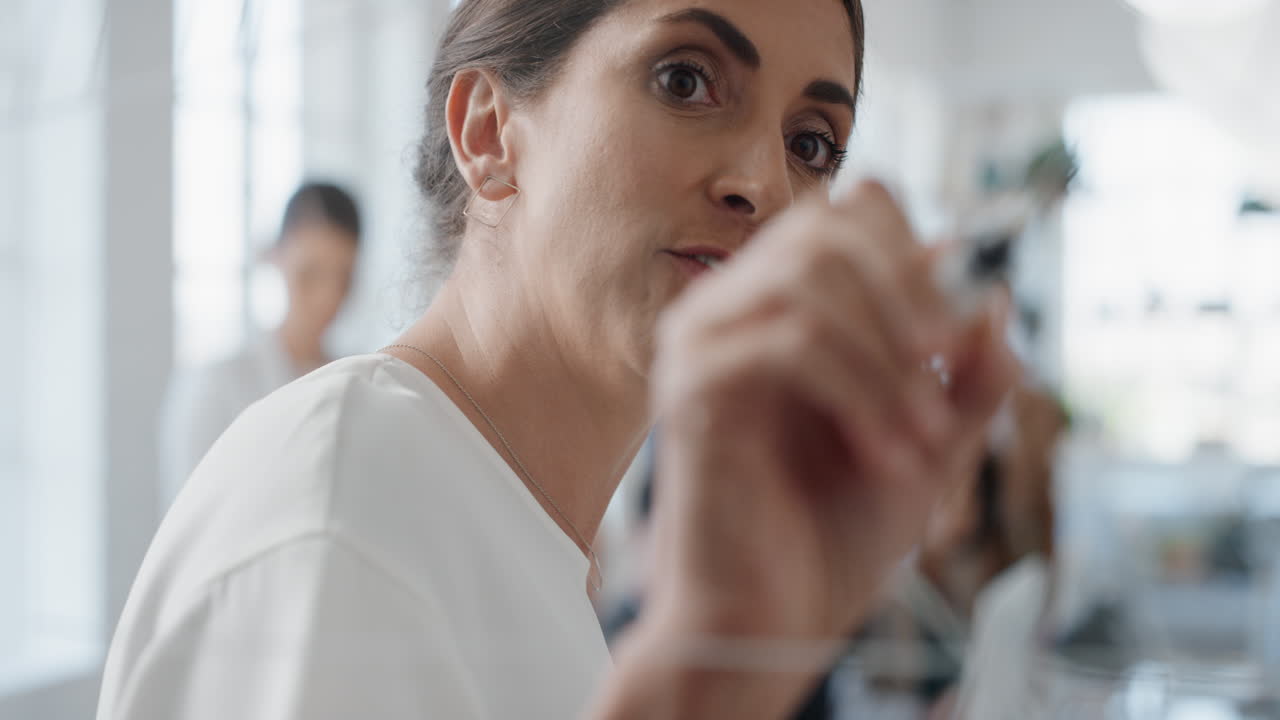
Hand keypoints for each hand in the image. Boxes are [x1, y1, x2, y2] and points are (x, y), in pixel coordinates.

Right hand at [636, 181, 1016, 694]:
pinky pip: (788, 343)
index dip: (911, 252)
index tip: (952, 337)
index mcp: (778, 312)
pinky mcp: (694, 392)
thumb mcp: (929, 445)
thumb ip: (965, 376)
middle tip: (945, 363)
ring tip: (926, 435)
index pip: (842, 212)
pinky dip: (859, 393)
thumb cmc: (833, 537)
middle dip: (905, 290)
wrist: (769, 623)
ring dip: (889, 356)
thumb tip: (995, 297)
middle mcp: (731, 312)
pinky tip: (887, 457)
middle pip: (824, 223)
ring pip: (806, 277)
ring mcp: (702, 346)